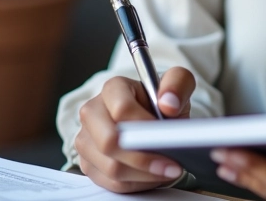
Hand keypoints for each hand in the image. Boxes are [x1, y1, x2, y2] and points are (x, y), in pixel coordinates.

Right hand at [75, 66, 195, 193]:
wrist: (154, 118)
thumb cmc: (163, 100)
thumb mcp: (178, 82)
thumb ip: (177, 83)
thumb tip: (168, 104)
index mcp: (114, 88)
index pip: (122, 109)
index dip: (144, 127)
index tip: (166, 137)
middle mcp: (93, 112)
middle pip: (109, 142)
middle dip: (143, 158)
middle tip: (171, 164)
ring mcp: (87, 139)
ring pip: (111, 167)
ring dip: (143, 174)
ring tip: (167, 170)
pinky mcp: (88, 163)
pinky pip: (110, 183)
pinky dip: (136, 183)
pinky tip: (153, 175)